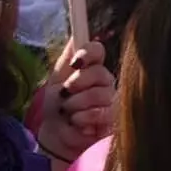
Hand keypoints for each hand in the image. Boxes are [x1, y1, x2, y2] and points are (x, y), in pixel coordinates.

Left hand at [36, 40, 112, 164]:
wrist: (56, 133)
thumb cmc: (56, 105)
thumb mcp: (56, 80)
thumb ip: (66, 60)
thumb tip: (75, 37)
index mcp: (91, 68)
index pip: (97, 50)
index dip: (88, 53)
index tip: (75, 63)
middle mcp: (106, 81)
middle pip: (100, 72)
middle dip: (76, 84)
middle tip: (64, 94)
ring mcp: (113, 100)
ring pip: (99, 94)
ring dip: (75, 104)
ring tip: (68, 111)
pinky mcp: (114, 119)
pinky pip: (100, 113)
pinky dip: (82, 118)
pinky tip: (76, 122)